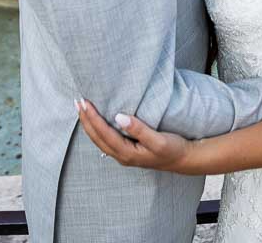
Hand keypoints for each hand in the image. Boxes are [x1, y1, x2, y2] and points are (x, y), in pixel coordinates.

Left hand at [76, 99, 194, 172]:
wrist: (184, 159)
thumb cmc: (173, 149)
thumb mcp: (158, 140)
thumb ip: (139, 129)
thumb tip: (118, 117)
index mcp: (127, 153)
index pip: (103, 133)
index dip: (92, 118)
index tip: (84, 103)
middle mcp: (121, 156)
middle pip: (97, 137)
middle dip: (85, 120)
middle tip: (77, 102)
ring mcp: (123, 155)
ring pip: (99, 140)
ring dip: (89, 125)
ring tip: (82, 109)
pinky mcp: (127, 151)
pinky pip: (106, 140)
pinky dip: (98, 129)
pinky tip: (97, 121)